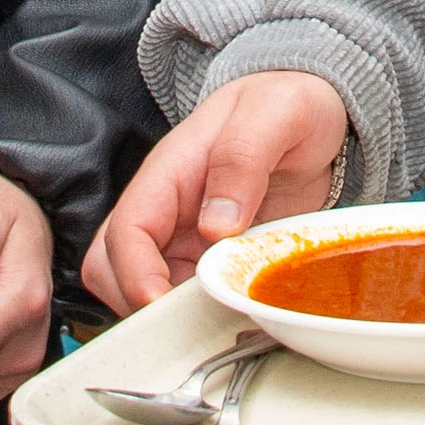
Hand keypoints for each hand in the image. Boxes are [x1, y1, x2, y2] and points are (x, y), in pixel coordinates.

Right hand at [81, 69, 346, 310]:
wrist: (313, 112)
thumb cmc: (288, 101)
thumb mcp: (276, 114)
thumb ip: (243, 158)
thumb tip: (215, 225)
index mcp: (170, 172)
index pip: (125, 229)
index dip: (133, 273)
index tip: (161, 303)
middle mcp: (167, 209)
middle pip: (112, 267)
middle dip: (136, 302)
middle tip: (188, 322)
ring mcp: (185, 237)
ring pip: (142, 289)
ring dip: (169, 315)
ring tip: (218, 320)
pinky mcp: (210, 258)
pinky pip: (188, 297)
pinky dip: (200, 315)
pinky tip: (235, 315)